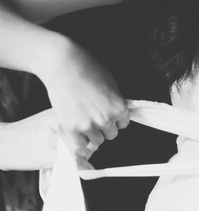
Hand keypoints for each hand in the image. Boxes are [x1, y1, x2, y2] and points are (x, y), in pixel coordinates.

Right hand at [40, 38, 129, 160]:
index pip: (123, 124)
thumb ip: (115, 101)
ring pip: (96, 141)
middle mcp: (106, 119)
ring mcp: (88, 125)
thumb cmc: (87, 68)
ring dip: (92, 133)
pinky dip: (80, 141)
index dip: (115, 119)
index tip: (107, 114)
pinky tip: (77, 131)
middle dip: (104, 126)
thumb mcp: (111, 83)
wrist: (64, 65)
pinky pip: (79, 145)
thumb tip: (116, 112)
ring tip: (84, 120)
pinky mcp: (71, 127)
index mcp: (119, 108)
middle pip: (111, 134)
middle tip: (94, 116)